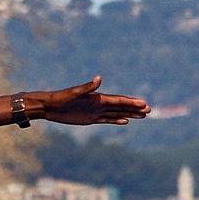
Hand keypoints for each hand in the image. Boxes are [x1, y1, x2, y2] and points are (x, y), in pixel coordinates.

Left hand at [33, 76, 149, 126]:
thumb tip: (99, 78)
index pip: (119, 100)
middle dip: (135, 108)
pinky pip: (106, 120)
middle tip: (149, 110)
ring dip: (129, 114)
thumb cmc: (60, 98)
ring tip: (143, 116)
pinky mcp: (89, 119)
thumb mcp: (73, 93)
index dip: (131, 102)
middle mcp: (99, 104)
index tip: (144, 104)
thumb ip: (87, 87)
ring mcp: (95, 111)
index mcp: (97, 97)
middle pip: (121, 106)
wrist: (49, 106)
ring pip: (116, 113)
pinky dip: (116, 120)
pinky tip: (126, 121)